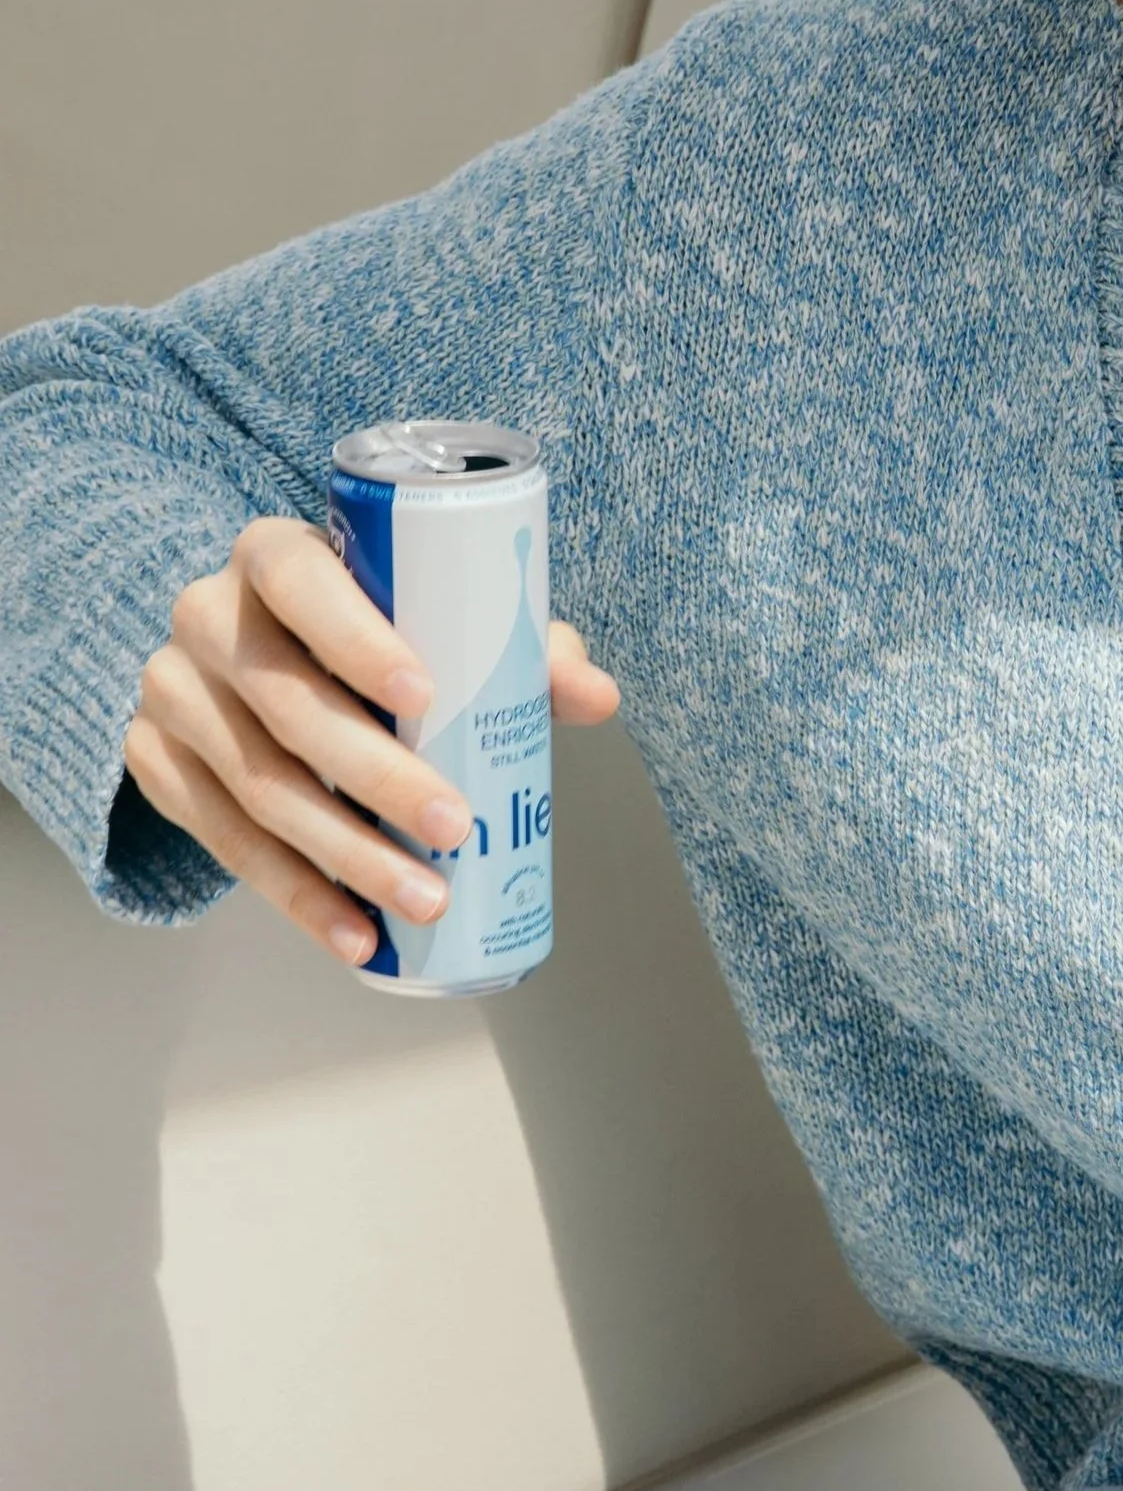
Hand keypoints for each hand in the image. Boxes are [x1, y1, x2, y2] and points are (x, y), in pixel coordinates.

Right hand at [121, 515, 618, 967]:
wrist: (260, 656)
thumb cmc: (371, 631)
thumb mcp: (441, 621)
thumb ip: (518, 649)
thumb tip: (596, 697)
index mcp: (274, 556)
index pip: (302, 582)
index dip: (358, 638)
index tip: (425, 694)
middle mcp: (208, 616)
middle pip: (285, 703)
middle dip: (375, 776)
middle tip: (455, 826)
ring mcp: (173, 693)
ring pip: (256, 786)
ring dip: (345, 856)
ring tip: (426, 898)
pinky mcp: (157, 763)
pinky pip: (225, 841)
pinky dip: (297, 896)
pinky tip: (355, 934)